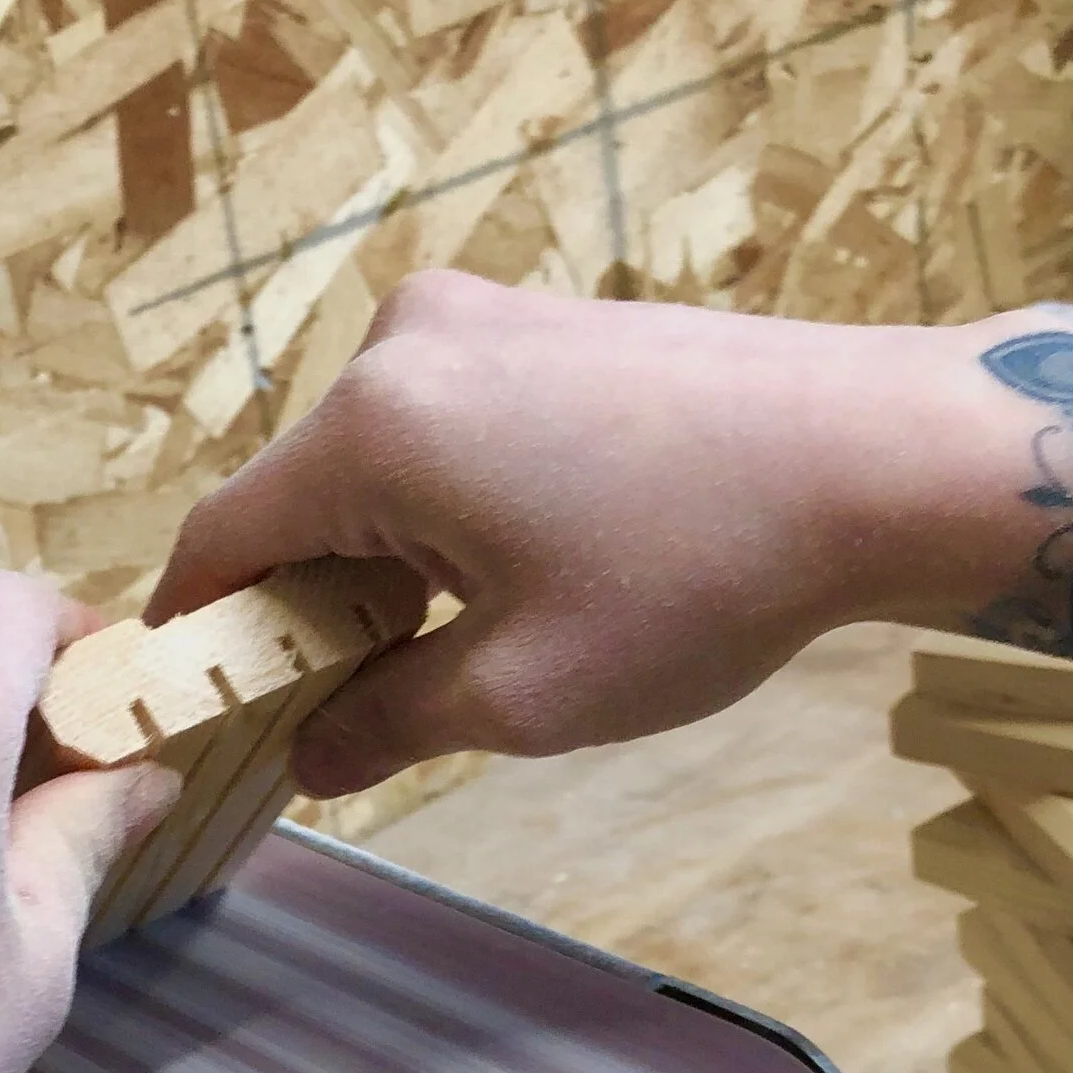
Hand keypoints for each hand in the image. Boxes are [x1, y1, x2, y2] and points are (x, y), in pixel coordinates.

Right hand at [150, 272, 1028, 795]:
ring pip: (374, 468)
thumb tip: (307, 755)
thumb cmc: (696, 579)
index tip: (194, 708)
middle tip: (345, 714)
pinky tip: (514, 577)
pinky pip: (444, 428)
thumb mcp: (519, 695)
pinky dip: (442, 510)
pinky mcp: (544, 321)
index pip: (221, 540)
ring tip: (451, 654)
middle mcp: (402, 345)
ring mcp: (480, 317)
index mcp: (370, 430)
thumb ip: (384, 725)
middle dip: (305, 609)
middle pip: (296, 500)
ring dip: (382, 564)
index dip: (195, 636)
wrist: (877, 457)